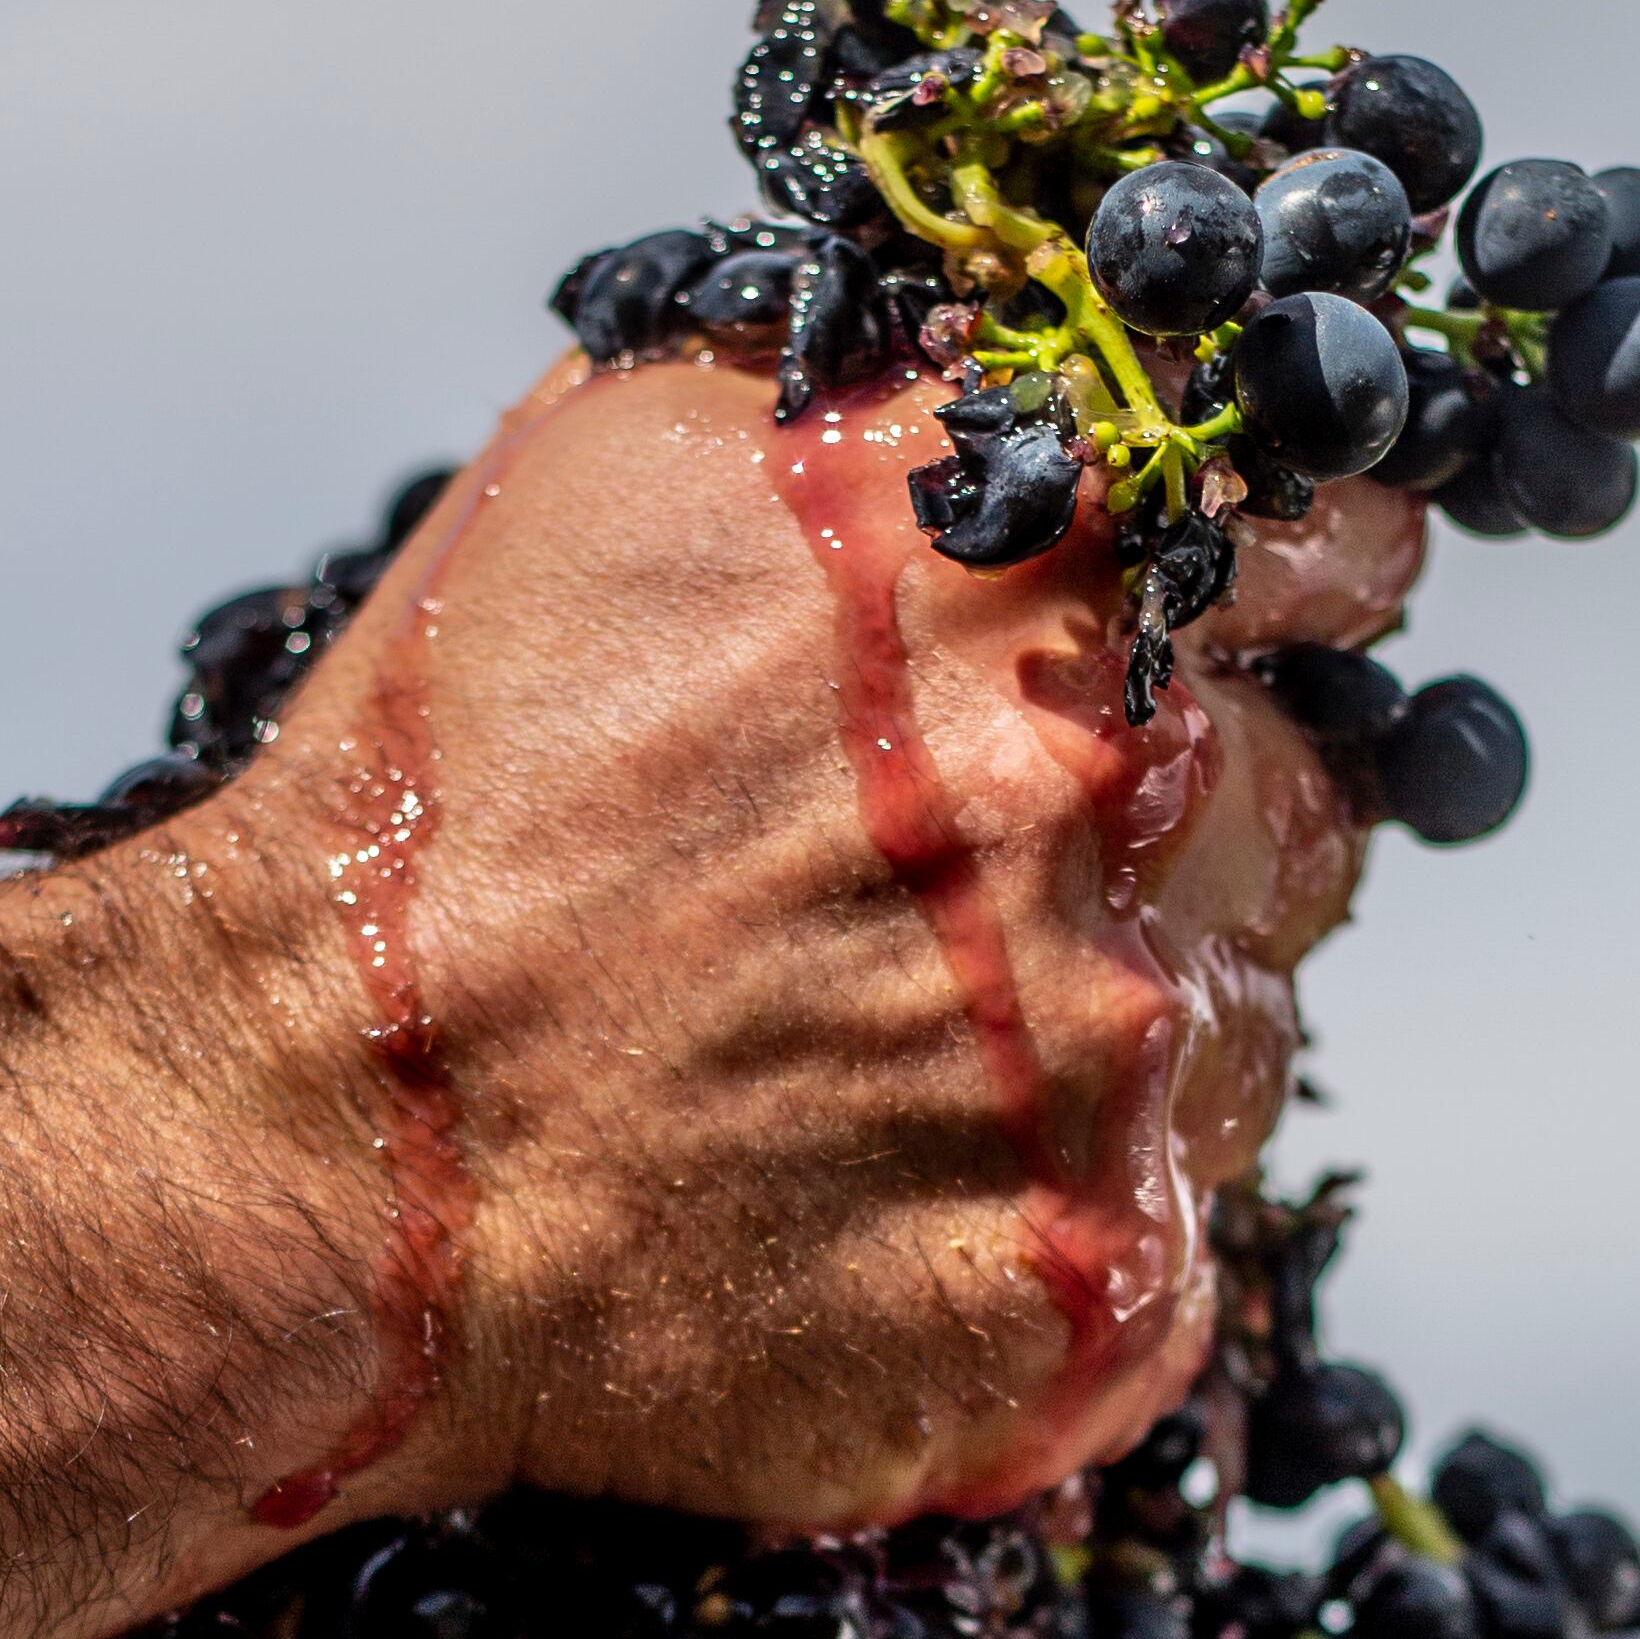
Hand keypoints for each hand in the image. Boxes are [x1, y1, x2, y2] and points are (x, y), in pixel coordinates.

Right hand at [188, 352, 1418, 1538]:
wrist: (308, 1128)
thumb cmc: (446, 790)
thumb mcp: (644, 467)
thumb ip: (901, 396)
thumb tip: (1063, 354)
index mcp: (1023, 556)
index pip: (1331, 543)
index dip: (1303, 593)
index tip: (1272, 634)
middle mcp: (1097, 788)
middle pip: (1306, 808)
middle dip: (1189, 842)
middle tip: (991, 901)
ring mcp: (1107, 1056)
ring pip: (1235, 1037)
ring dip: (1119, 1042)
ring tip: (887, 1063)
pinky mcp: (1087, 1284)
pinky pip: (1160, 1249)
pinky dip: (1048, 1230)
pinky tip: (880, 1208)